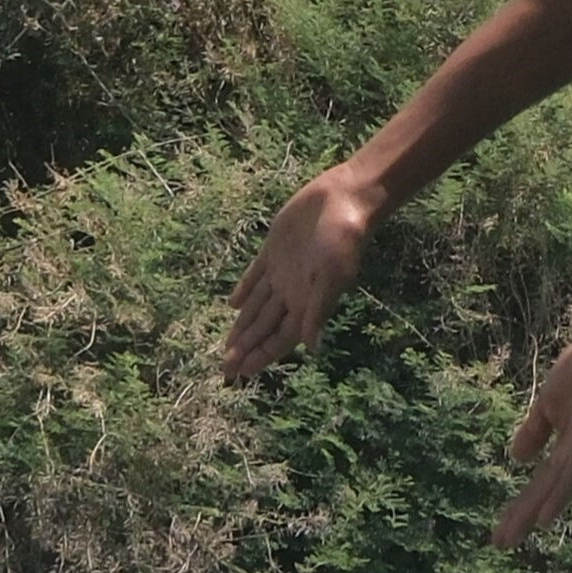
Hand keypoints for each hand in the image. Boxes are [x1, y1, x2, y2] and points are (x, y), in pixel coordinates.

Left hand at [223, 168, 380, 382]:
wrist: (345, 198)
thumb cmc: (344, 238)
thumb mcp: (332, 275)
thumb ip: (318, 309)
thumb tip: (312, 348)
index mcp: (306, 301)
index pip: (280, 338)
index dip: (262, 355)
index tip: (242, 374)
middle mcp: (293, 291)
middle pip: (265, 327)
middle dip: (247, 348)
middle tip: (225, 369)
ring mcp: (282, 271)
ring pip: (257, 306)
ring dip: (243, 326)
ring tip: (227, 347)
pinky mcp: (274, 249)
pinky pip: (255, 276)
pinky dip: (244, 291)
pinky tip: (232, 305)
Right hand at [492, 321, 571, 546]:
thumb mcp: (548, 406)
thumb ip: (535, 432)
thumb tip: (516, 459)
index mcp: (566, 446)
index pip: (540, 482)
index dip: (521, 506)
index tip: (500, 530)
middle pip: (546, 491)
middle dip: (522, 517)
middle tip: (500, 545)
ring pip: (556, 487)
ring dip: (535, 513)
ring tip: (516, 537)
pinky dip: (560, 495)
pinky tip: (547, 517)